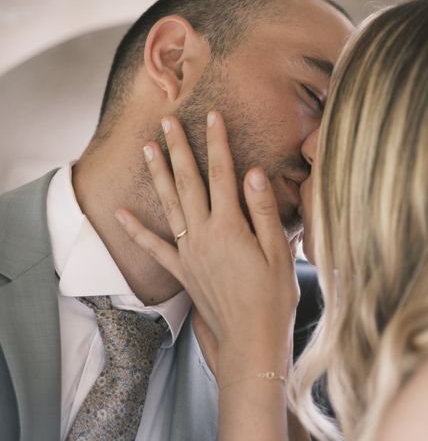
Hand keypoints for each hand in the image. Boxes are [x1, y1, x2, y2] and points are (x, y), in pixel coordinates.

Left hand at [116, 111, 298, 380]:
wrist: (250, 338)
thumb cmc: (272, 297)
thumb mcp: (278, 252)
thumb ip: (264, 210)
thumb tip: (253, 172)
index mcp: (231, 226)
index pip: (223, 173)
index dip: (218, 142)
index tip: (212, 116)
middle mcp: (204, 234)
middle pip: (189, 182)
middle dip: (179, 148)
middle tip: (167, 121)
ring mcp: (189, 252)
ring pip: (170, 204)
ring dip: (158, 174)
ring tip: (148, 148)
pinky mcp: (182, 271)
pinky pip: (154, 246)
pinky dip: (136, 229)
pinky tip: (121, 214)